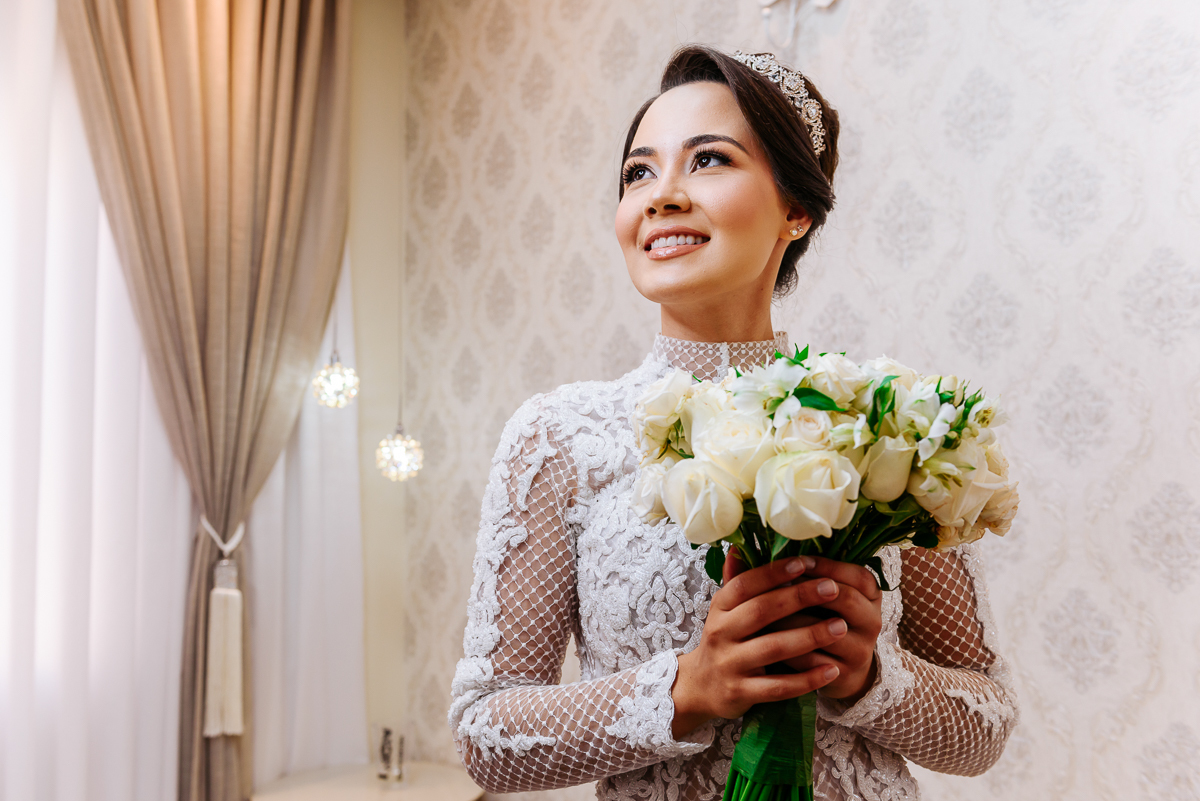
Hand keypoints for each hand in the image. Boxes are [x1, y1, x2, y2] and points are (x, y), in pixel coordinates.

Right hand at [671, 555, 847, 738]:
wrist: (700, 686)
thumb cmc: (724, 639)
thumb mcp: (726, 609)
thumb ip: (738, 581)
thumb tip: (741, 546)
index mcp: (720, 607)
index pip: (746, 584)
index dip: (775, 572)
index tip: (806, 562)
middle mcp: (721, 632)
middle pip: (762, 611)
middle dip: (800, 597)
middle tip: (833, 588)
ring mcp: (730, 663)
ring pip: (773, 648)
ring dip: (810, 636)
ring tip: (841, 626)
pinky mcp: (741, 692)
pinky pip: (778, 686)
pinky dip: (806, 679)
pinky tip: (832, 669)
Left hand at [768, 556, 882, 701]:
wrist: (836, 667)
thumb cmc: (819, 618)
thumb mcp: (818, 594)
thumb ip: (794, 570)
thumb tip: (739, 547)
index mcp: (871, 594)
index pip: (858, 575)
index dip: (828, 566)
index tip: (798, 562)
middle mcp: (872, 620)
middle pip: (847, 599)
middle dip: (809, 590)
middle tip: (778, 585)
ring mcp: (861, 650)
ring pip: (825, 631)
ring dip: (792, 620)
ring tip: (763, 613)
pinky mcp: (844, 674)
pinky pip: (812, 660)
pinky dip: (787, 649)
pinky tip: (766, 641)